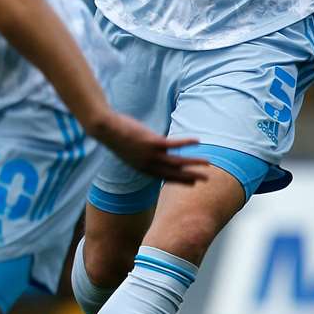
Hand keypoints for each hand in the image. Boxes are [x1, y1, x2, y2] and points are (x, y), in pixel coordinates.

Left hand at [87, 112, 207, 184]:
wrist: (105, 129)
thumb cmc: (116, 136)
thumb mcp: (129, 150)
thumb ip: (142, 154)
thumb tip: (153, 148)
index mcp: (142, 168)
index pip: (163, 177)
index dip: (178, 181)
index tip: (191, 184)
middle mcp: (148, 165)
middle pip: (173, 174)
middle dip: (190, 177)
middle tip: (206, 180)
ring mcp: (151, 155)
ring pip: (177, 162)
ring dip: (194, 163)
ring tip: (208, 163)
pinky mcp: (152, 142)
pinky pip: (174, 144)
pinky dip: (186, 143)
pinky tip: (198, 141)